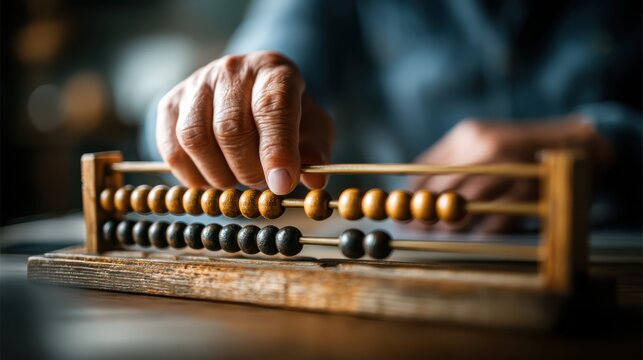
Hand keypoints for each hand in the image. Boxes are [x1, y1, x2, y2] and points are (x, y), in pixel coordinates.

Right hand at [156, 51, 333, 194]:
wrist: (250, 93)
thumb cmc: (287, 116)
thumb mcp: (313, 128)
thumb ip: (316, 151)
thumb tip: (314, 180)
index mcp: (274, 70)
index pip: (272, 107)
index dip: (276, 150)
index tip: (281, 184)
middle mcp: (232, 70)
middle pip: (231, 128)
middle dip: (248, 170)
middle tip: (261, 186)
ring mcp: (196, 84)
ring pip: (195, 138)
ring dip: (219, 175)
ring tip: (237, 183)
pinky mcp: (170, 104)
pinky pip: (172, 149)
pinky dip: (193, 177)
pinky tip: (213, 180)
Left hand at [411, 117, 610, 232]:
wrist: (570, 142)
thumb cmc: (513, 144)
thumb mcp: (479, 138)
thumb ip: (447, 158)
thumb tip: (411, 189)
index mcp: (469, 134)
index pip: (426, 169)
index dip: (412, 194)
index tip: (406, 209)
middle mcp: (486, 150)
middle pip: (441, 190)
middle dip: (426, 214)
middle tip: (418, 228)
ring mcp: (508, 172)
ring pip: (463, 209)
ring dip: (450, 227)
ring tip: (445, 233)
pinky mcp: (527, 193)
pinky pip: (492, 221)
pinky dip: (480, 231)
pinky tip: (475, 234)